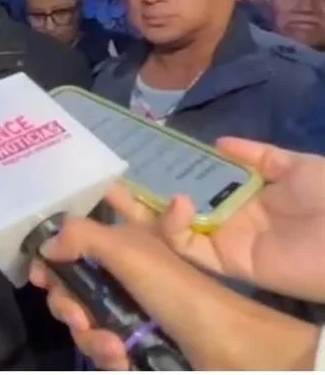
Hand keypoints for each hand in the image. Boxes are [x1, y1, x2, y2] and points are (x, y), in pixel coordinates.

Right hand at [29, 216, 319, 370]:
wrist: (227, 350)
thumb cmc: (178, 291)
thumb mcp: (129, 249)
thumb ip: (80, 235)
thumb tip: (43, 245)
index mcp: (124, 244)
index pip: (76, 240)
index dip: (54, 253)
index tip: (38, 270)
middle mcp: (122, 276)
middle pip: (70, 285)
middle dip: (66, 302)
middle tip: (76, 313)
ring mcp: (128, 314)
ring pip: (82, 321)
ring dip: (88, 335)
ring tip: (112, 345)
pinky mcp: (133, 348)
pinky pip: (101, 349)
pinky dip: (106, 355)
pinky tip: (121, 358)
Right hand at [107, 137, 324, 301]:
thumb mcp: (297, 166)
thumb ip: (259, 155)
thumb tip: (218, 142)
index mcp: (243, 197)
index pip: (195, 185)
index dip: (166, 174)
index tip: (137, 159)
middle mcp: (226, 220)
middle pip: (173, 210)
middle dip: (140, 197)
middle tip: (107, 181)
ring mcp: (223, 242)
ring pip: (170, 231)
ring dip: (143, 213)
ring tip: (117, 192)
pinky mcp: (225, 262)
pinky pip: (189, 248)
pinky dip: (173, 229)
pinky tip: (174, 204)